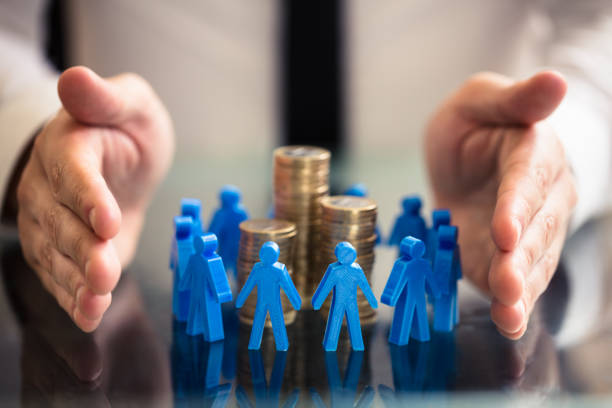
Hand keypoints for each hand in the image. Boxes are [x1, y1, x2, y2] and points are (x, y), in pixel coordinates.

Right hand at [17, 66, 173, 331]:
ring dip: (77, 282)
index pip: (74, 173)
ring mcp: (51, 223)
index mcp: (68, 146)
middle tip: (106, 272)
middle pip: (63, 222)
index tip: (107, 220)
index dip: (88, 197)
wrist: (119, 158)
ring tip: (96, 301)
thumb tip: (75, 77)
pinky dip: (75, 297)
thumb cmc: (125, 128)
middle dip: (85, 250)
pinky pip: (62, 276)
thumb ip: (105, 98)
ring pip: (58, 255)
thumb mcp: (130, 103)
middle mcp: (50, 188)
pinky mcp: (62, 250)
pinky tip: (88, 314)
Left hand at [425, 71, 576, 338]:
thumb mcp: (480, 100)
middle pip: (536, 230)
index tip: (506, 230)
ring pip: (532, 263)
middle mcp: (541, 198)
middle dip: (520, 258)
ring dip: (520, 290)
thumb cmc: (474, 125)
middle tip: (505, 282)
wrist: (465, 159)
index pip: (529, 181)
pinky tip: (510, 323)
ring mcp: (528, 233)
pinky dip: (514, 304)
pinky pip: (517, 282)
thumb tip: (555, 79)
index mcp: (534, 154)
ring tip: (509, 313)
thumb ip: (515, 98)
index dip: (518, 206)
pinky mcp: (508, 257)